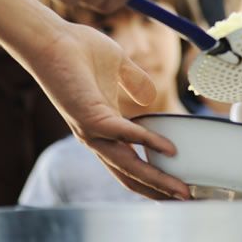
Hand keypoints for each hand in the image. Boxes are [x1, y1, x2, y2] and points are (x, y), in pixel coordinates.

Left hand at [23, 20, 189, 199]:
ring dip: (156, 180)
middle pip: (131, 174)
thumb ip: (135, 82)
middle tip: (187, 201)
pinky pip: (124, 135)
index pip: (131, 162)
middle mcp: (98, 135)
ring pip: (128, 166)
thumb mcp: (119, 66)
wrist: (54, 40)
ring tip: (181, 190)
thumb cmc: (81, 49)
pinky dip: (147, 143)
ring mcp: (93, 130)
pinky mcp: (90, 117)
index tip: (178, 185)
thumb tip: (150, 98)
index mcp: (106, 126)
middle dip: (159, 190)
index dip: (153, 176)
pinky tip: (168, 149)